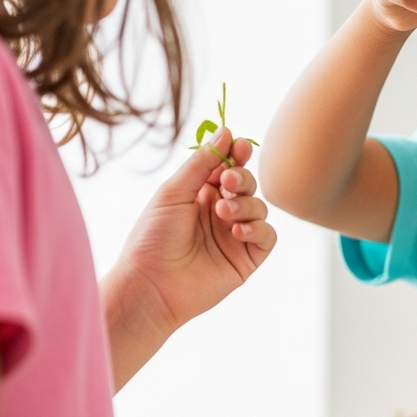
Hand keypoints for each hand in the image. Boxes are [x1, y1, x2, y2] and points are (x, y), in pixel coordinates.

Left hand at [102, 128, 276, 387]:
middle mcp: (220, 212)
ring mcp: (234, 236)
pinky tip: (236, 232)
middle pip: (248, 183)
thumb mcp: (174, 192)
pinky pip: (267, 235)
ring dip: (246, 205)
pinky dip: (257, 229)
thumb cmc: (152, 239)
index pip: (228, 167)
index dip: (237, 155)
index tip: (239, 146)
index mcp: (200, 194)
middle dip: (242, 178)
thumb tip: (226, 131)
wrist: (150, 286)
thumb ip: (202, 162)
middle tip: (228, 182)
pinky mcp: (246, 259)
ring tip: (223, 213)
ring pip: (260, 207)